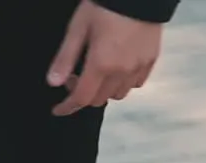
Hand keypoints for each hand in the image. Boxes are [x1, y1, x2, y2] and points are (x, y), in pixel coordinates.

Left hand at [48, 0, 163, 115]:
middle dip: (82, 94)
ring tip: (96, 71)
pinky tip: (115, 69)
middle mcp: (122, 70)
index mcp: (101, 64)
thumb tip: (53, 82)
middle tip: (74, 76)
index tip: (57, 109)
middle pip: (99, 99)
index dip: (67, 107)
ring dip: (103, 91)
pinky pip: (136, 83)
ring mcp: (139, 66)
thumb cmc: (105, 5)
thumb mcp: (78, 28)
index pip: (81, 98)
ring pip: (118, 94)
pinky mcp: (152, 59)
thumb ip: (65, 58)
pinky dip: (123, 83)